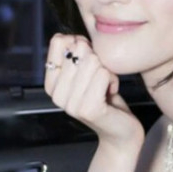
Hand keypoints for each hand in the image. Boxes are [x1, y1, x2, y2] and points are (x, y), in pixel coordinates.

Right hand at [44, 34, 143, 148]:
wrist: (120, 132)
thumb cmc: (106, 99)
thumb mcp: (87, 72)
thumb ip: (77, 54)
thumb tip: (75, 38)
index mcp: (52, 84)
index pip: (59, 42)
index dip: (80, 43)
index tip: (89, 60)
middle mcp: (57, 95)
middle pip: (79, 50)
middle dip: (97, 60)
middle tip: (100, 80)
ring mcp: (71, 104)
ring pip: (93, 61)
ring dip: (107, 71)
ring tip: (105, 88)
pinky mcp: (88, 109)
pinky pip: (104, 74)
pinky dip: (113, 80)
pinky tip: (110, 93)